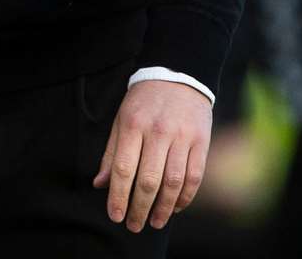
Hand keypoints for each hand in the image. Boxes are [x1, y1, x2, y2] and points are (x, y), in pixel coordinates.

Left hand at [92, 79, 212, 231]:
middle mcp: (157, 132)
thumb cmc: (143, 102)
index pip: (124, 168)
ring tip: (154, 222)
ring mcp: (182, 137)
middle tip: (133, 226)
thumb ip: (111, 153)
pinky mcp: (201, 142)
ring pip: (174, 182)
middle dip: (139, 208)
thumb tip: (99, 184)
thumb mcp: (120, 120)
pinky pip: (195, 177)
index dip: (119, 196)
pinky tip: (176, 208)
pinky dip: (185, 197)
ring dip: (164, 208)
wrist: (177, 76)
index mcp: (132, 125)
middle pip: (149, 180)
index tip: (115, 216)